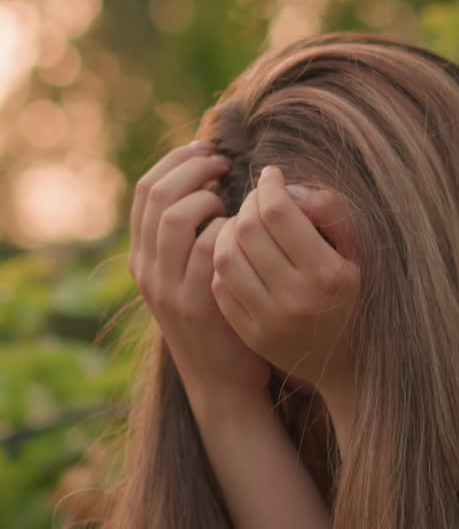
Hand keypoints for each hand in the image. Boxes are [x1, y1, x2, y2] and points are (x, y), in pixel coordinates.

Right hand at [128, 142, 273, 410]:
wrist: (222, 379)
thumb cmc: (220, 315)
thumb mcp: (192, 274)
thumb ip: (192, 234)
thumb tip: (210, 176)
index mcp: (143, 255)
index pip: (145, 190)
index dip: (176, 161)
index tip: (208, 149)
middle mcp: (147, 269)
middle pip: (156, 195)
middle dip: (193, 168)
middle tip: (224, 163)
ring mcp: (167, 288)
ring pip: (175, 217)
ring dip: (208, 197)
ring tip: (232, 200)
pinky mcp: (196, 304)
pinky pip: (209, 247)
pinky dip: (229, 229)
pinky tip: (246, 231)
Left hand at [211, 165, 360, 402]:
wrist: (347, 360)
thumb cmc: (352, 292)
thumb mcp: (356, 251)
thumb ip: (331, 212)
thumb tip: (290, 189)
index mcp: (326, 273)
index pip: (279, 214)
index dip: (269, 186)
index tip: (272, 177)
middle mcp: (296, 298)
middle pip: (248, 230)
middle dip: (248, 203)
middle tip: (257, 198)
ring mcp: (269, 320)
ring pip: (226, 256)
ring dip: (228, 230)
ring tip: (243, 223)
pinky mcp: (251, 335)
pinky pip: (220, 286)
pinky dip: (223, 261)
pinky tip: (238, 254)